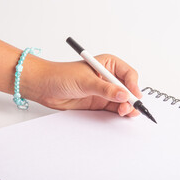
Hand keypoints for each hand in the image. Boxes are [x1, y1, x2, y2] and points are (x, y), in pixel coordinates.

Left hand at [23, 54, 142, 116]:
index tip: (134, 95)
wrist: (45, 87)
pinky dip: (119, 112)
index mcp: (108, 64)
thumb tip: (124, 94)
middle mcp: (108, 77)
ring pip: (122, 99)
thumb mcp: (86, 81)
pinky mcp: (98, 102)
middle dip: (131, 98)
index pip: (128, 74)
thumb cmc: (61, 75)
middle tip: (130, 107)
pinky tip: (121, 114)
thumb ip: (105, 89)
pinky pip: (113, 108)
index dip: (133, 85)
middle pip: (128, 88)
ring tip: (125, 112)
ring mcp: (104, 91)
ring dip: (126, 106)